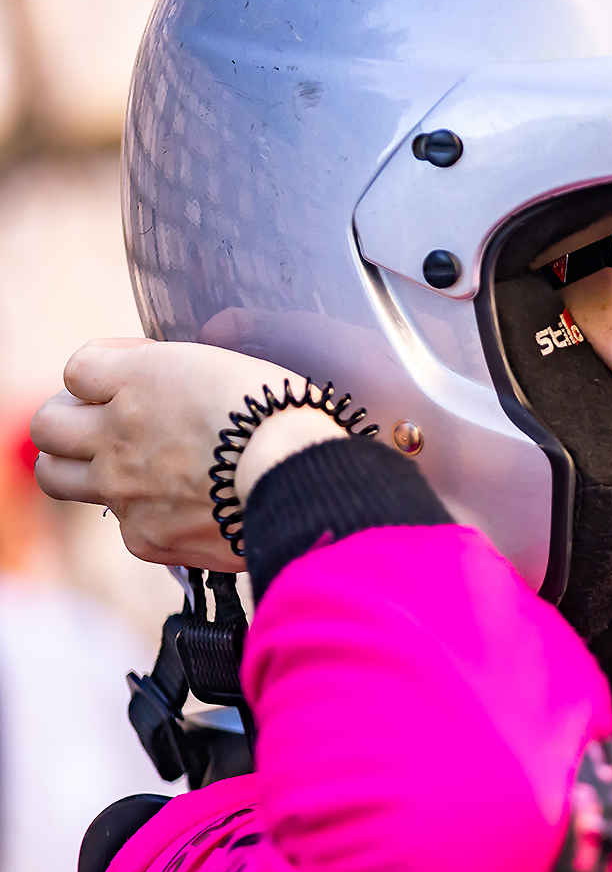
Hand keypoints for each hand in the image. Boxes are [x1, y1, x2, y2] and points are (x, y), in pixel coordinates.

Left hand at [30, 339, 341, 569]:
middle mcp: (116, 433)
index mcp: (138, 379)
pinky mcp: (146, 537)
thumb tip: (212, 334)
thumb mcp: (239, 362)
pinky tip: (186, 508)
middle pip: (47, 425)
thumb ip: (195, 363)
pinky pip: (125, 525)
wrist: (303, 481)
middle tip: (108, 423)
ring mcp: (123, 489)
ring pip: (57, 477)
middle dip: (71, 421)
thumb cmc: (285, 415)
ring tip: (125, 468)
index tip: (140, 375)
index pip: (79, 368)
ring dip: (82, 467)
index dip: (108, 370)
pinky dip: (149, 517)